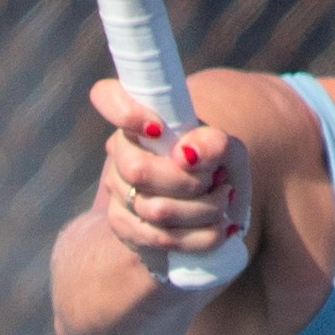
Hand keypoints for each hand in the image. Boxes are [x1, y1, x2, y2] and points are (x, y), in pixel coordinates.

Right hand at [86, 78, 242, 273]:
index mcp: (140, 120)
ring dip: (204, 210)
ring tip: (223, 201)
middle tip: (217, 180)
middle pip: (138, 170)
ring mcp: (118, 192)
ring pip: (155, 209)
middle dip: (189, 182)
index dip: (124, 111)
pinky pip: (161, 238)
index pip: (106, 96)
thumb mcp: (228, 150)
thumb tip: (185, 153)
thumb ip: (213, 142)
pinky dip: (200, 236)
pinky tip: (219, 228)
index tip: (157, 129)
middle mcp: (121, 153)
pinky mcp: (126, 228)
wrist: (218, 207)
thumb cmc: (216, 167)